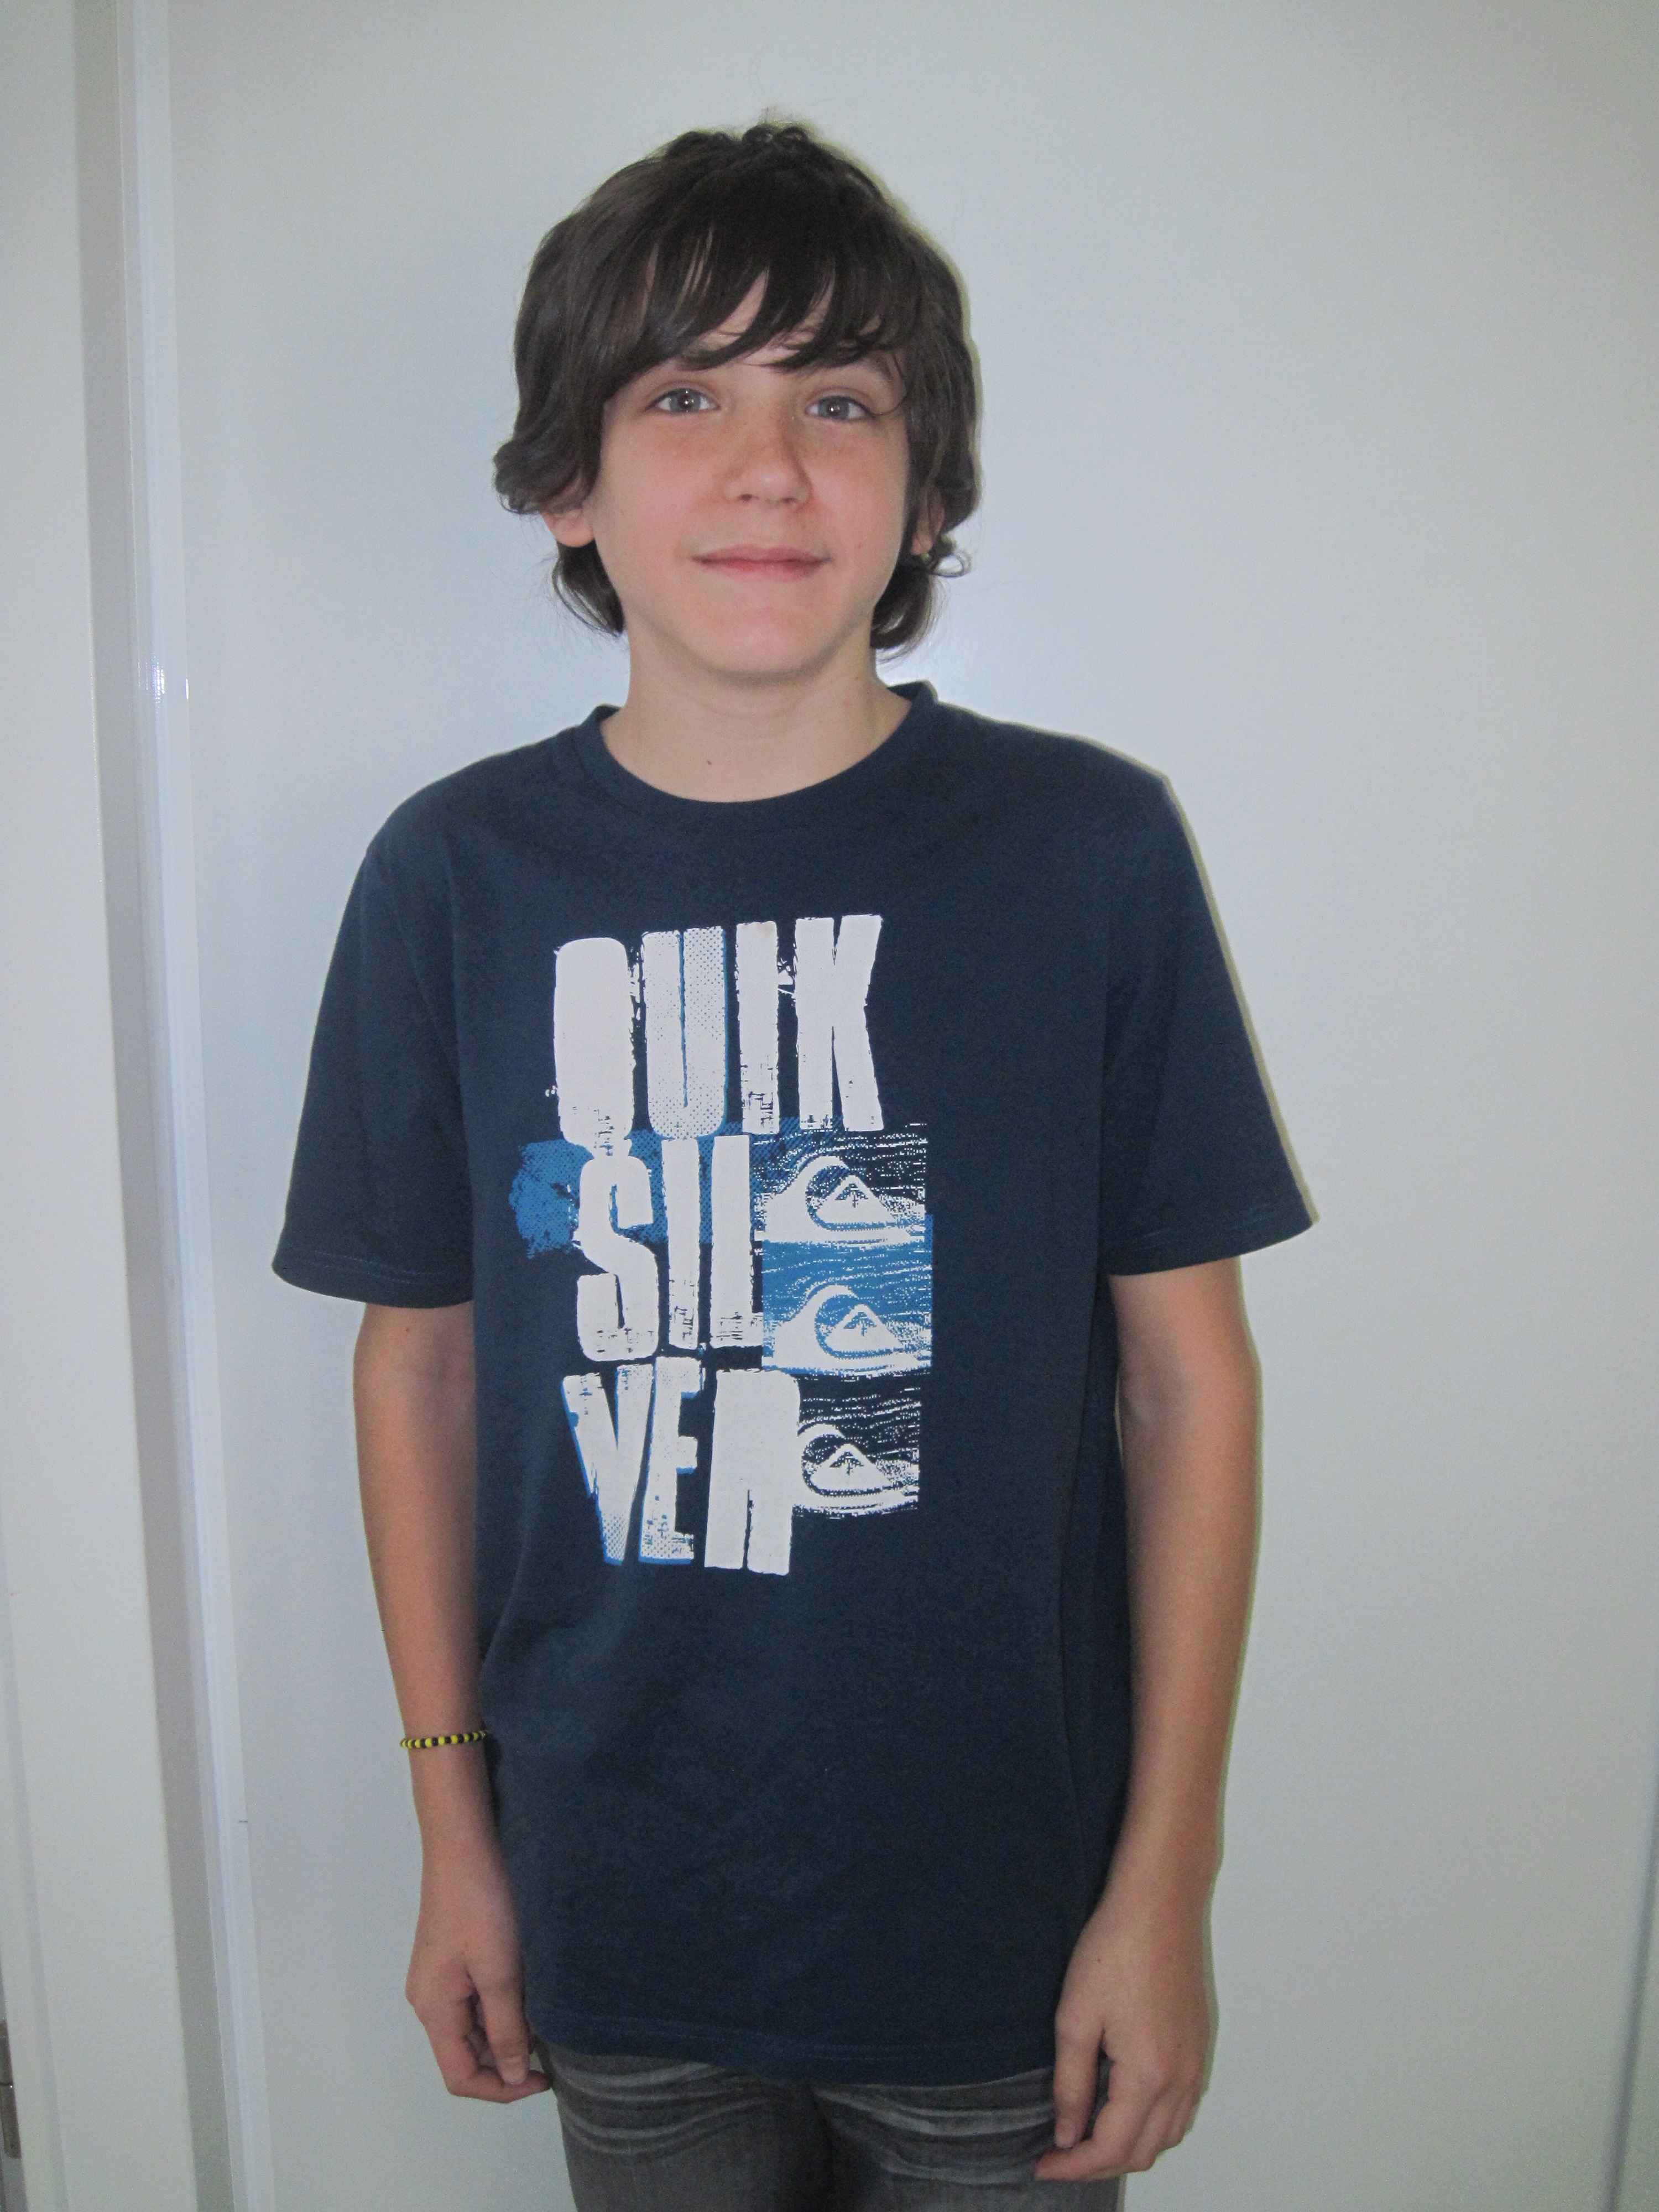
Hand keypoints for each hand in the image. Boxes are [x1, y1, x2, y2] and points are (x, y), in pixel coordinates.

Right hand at [405, 1833, 549, 2102]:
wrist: (465, 1843)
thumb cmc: (481, 1903)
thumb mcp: (500, 1972)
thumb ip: (506, 2029)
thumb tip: (514, 2076)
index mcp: (433, 2009)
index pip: (460, 2076)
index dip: (501, 2089)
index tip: (542, 2079)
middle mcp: (429, 1999)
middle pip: (465, 2053)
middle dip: (507, 2059)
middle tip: (550, 2047)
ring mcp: (438, 1977)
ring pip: (472, 2026)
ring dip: (506, 2030)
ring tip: (544, 2017)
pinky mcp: (451, 1958)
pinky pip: (475, 1999)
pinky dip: (501, 2005)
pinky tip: (529, 1990)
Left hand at [1034, 1869, 1210, 2180]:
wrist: (1161, 1901)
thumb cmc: (1115, 1948)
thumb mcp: (1076, 2016)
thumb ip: (1072, 2084)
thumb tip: (1068, 2135)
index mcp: (1148, 2075)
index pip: (1109, 2148)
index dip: (1073, 2166)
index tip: (1041, 2165)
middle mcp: (1181, 2079)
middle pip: (1143, 2152)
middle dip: (1098, 2164)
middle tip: (1058, 2156)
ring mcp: (1197, 2063)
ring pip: (1168, 2136)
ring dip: (1129, 2148)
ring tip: (1087, 2138)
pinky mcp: (1200, 2046)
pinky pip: (1182, 2110)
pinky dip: (1154, 2125)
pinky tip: (1125, 2109)